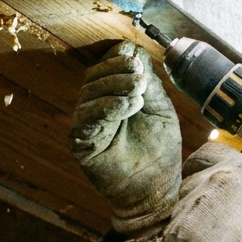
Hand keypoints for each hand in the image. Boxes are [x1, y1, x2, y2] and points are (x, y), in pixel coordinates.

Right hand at [70, 41, 181, 234]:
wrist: (156, 188)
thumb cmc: (159, 151)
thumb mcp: (160, 110)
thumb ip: (149, 84)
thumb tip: (135, 53)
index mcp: (114, 95)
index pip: (106, 67)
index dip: (118, 58)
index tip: (136, 58)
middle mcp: (96, 106)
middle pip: (95, 76)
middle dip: (117, 70)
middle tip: (140, 76)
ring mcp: (87, 125)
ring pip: (89, 93)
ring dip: (115, 87)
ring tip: (139, 93)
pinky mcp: (81, 142)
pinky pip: (86, 118)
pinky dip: (107, 107)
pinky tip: (128, 107)